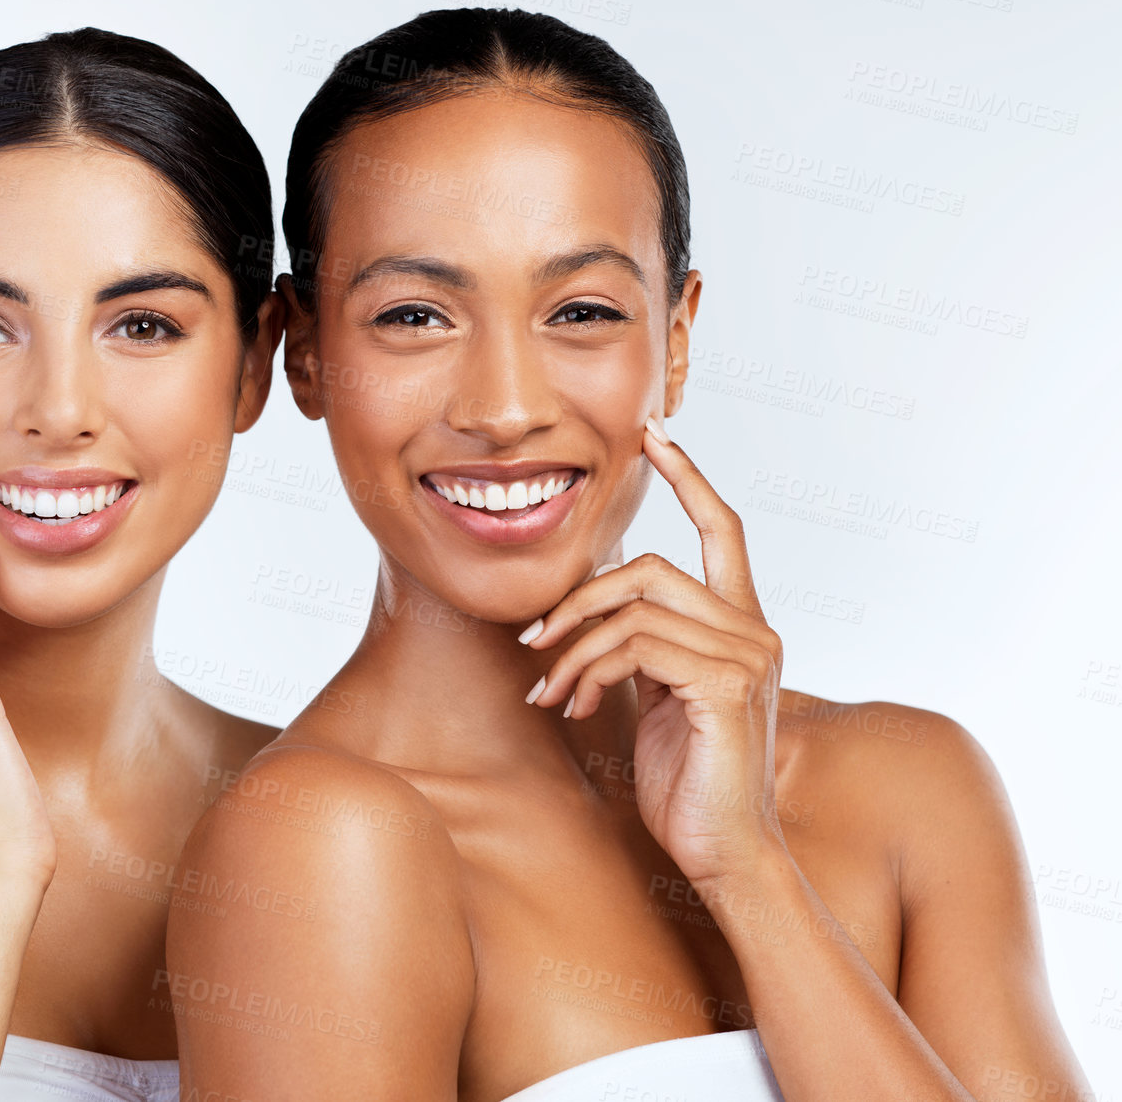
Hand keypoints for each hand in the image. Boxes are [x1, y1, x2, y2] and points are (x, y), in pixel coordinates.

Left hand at [522, 416, 787, 888]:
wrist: (724, 852)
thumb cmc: (687, 779)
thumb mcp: (658, 696)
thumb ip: (642, 646)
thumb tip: (587, 616)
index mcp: (740, 624)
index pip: (722, 529)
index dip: (689, 477)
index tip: (654, 434)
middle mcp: (754, 630)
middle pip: (653, 568)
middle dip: (580, 598)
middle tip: (533, 639)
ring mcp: (747, 657)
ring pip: (634, 609)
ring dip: (573, 647)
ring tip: (548, 691)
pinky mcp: (727, 687)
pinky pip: (636, 647)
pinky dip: (589, 670)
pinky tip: (574, 706)